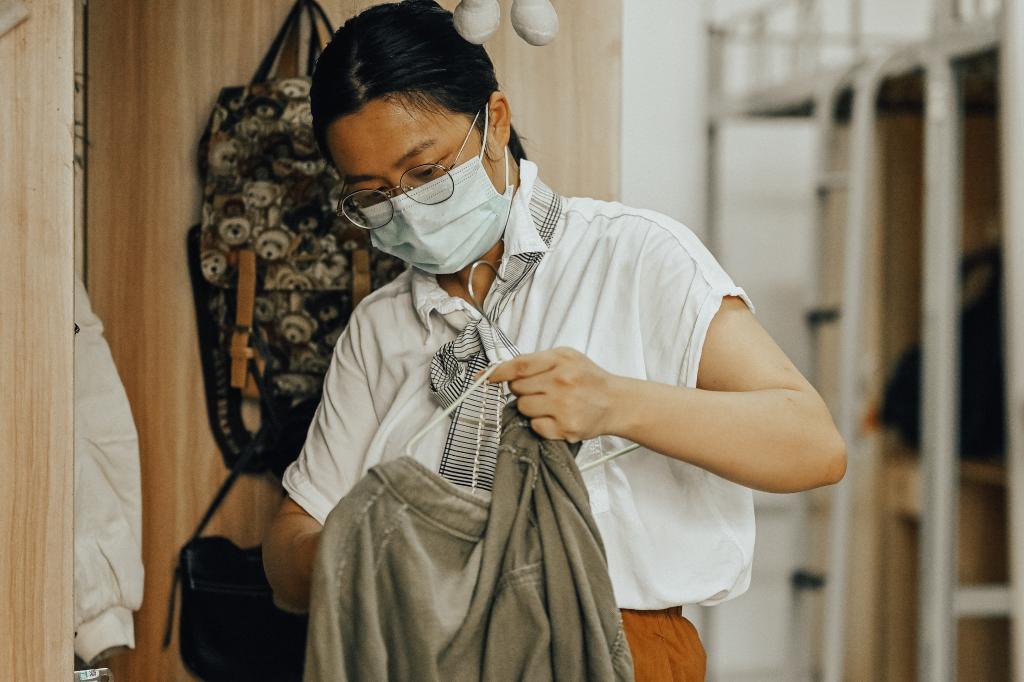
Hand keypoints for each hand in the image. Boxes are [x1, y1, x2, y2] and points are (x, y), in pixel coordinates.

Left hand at [485, 347, 618, 441]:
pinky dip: (540, 423)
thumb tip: (500, 370)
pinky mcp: (565, 428)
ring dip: (531, 407)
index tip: (486, 377)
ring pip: (523, 408)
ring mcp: (564, 406)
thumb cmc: (587, 379)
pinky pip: (534, 426)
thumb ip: (536, 361)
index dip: (498, 372)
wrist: (616, 402)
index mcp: (561, 360)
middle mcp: (562, 382)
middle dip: (522, 390)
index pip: (520, 366)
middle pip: (517, 389)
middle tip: (541, 390)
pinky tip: (556, 416)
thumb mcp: (566, 357)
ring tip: (550, 403)